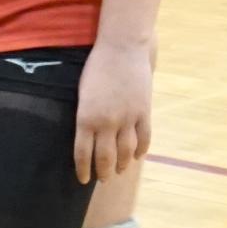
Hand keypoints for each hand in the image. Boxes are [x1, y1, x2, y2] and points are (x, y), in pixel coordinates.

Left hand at [73, 41, 153, 183]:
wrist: (122, 48)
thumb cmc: (97, 67)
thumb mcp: (83, 94)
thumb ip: (85, 117)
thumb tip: (88, 137)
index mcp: (86, 118)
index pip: (83, 154)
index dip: (83, 170)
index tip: (84, 179)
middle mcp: (106, 122)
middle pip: (105, 157)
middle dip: (103, 172)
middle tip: (103, 179)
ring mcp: (128, 118)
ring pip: (125, 152)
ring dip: (122, 164)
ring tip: (119, 170)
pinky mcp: (144, 111)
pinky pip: (144, 138)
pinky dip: (141, 150)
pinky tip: (136, 155)